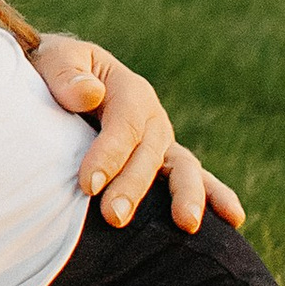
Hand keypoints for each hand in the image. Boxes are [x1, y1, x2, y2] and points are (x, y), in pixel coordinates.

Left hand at [31, 34, 244, 235]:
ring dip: (186, 197)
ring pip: (182, 168)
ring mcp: (162, 141)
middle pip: (150, 153)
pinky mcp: (162, 162)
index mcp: (129, 89)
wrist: (57, 81)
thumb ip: (66, 74)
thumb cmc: (52, 72)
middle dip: (133, 187)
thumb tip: (91, 94)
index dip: (109, 154)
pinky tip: (232, 220)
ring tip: (187, 225)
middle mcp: (152, 117)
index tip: (87, 184)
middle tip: (114, 217)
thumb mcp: (53, 60)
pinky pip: (193, 178)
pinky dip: (215, 197)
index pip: (124, 125)